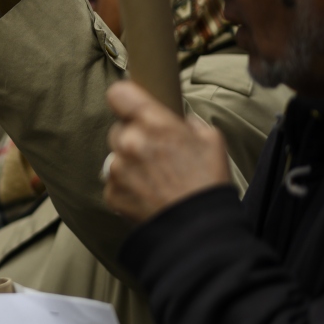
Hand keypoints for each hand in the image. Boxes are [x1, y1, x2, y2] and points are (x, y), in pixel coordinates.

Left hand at [104, 81, 231, 222]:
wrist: (198, 229)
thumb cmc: (208, 183)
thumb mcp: (211, 140)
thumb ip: (187, 123)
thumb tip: (177, 121)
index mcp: (153, 124)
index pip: (119, 94)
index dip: (126, 99)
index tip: (131, 106)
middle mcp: (130, 143)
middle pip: (118, 129)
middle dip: (134, 137)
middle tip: (156, 152)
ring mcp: (117, 170)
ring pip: (115, 156)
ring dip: (130, 162)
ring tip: (156, 178)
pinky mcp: (112, 193)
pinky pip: (114, 181)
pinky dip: (127, 186)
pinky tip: (149, 193)